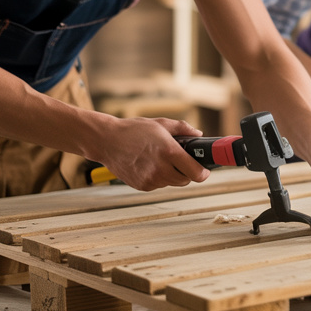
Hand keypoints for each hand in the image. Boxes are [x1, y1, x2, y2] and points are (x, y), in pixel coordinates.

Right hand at [90, 118, 209, 190]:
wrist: (106, 141)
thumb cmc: (133, 130)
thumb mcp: (161, 124)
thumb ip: (183, 129)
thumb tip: (199, 135)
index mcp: (169, 152)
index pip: (196, 173)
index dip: (204, 172)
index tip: (204, 169)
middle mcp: (160, 169)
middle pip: (186, 180)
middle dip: (188, 172)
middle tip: (181, 161)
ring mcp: (150, 180)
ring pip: (172, 183)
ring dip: (172, 175)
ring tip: (161, 160)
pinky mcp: (141, 186)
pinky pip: (158, 185)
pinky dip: (158, 178)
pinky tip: (149, 165)